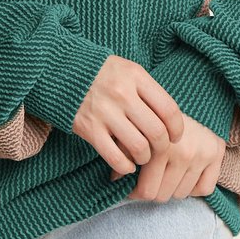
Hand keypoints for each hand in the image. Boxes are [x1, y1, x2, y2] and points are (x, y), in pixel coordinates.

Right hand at [71, 55, 184, 176]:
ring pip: (139, 148)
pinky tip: (127, 165)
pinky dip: (126, 167)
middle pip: (156, 132)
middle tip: (158, 149)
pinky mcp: (89, 129)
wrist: (63, 71)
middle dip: (162, 147)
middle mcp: (122, 94)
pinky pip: (115, 157)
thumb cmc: (104, 74)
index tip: (175, 137)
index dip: (177, 129)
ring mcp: (105, 112)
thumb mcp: (129, 71)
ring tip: (142, 156)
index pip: (169, 110)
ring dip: (144, 158)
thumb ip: (148, 91)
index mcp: (136, 77)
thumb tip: (170, 122)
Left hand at [109, 112, 225, 202]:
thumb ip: (124, 150)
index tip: (131, 186)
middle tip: (147, 180)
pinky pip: (204, 189)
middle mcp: (185, 153)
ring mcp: (202, 155)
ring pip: (182, 194)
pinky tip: (183, 174)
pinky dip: (193, 187)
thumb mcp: (135, 126)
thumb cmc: (155, 111)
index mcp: (162, 147)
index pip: (147, 191)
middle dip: (152, 190)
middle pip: (163, 196)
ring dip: (171, 188)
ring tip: (164, 173)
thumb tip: (114, 179)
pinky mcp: (216, 153)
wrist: (185, 91)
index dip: (135, 193)